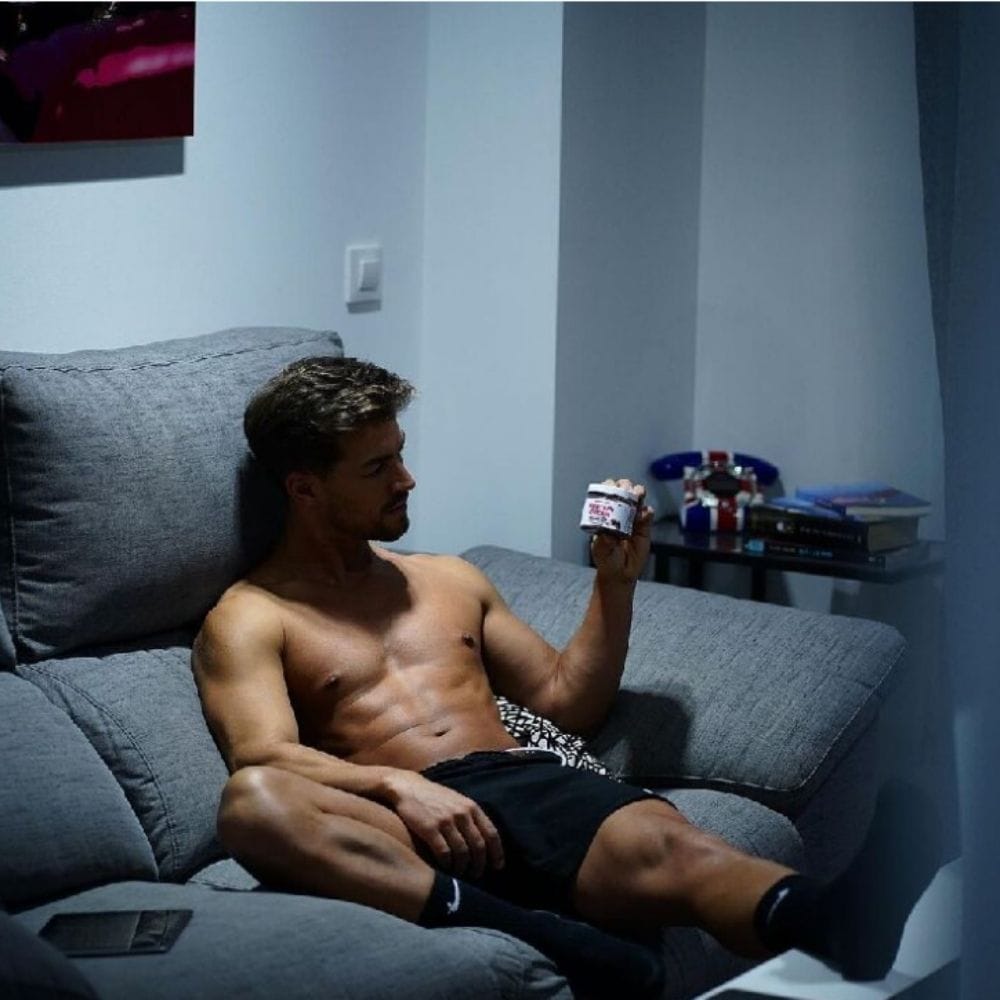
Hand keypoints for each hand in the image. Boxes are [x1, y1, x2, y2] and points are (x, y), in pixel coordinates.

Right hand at [383, 770, 504, 877]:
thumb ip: (471, 817)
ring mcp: (446, 821)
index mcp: (471, 807)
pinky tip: (445, 867)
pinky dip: (447, 864)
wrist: (408, 787)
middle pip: (478, 847)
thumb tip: (485, 842)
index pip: (491, 834)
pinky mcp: (429, 828)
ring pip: (462, 853)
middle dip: (479, 865)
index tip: (497, 867)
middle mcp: (461, 814)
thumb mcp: (458, 801)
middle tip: (476, 875)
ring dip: (463, 867)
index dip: (496, 853)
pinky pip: (444, 853)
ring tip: (460, 873)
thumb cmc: (435, 797)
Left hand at [589, 478, 653, 583]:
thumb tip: (606, 532)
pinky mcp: (645, 527)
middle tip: (627, 490)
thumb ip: (603, 541)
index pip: (607, 493)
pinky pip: (648, 513)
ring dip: (638, 492)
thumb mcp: (600, 550)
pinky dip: (647, 511)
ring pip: (637, 498)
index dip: (609, 487)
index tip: (612, 487)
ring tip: (638, 495)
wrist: (621, 573)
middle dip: (625, 486)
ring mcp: (633, 518)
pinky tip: (644, 515)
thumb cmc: (606, 559)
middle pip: (624, 491)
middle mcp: (619, 512)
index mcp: (605, 514)